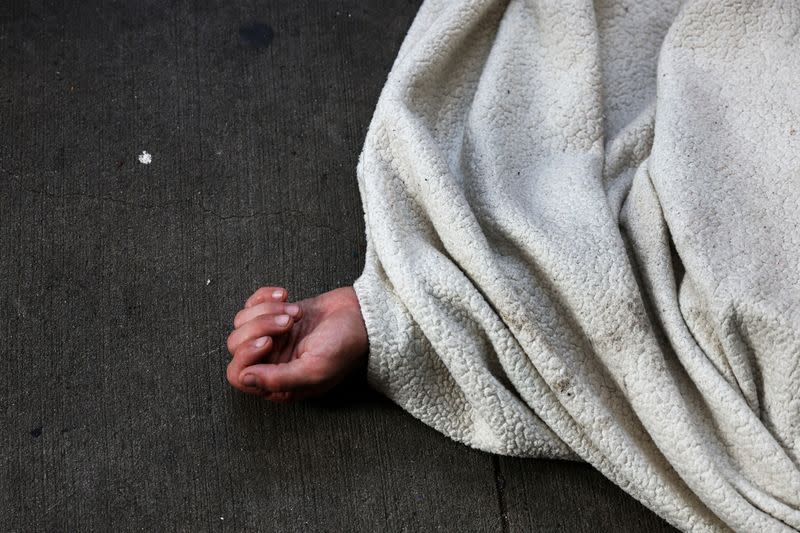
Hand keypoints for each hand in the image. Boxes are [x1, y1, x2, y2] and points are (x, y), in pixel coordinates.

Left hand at [226, 286, 368, 401]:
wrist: (363, 314)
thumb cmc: (345, 346)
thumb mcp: (315, 369)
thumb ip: (278, 380)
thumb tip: (244, 378)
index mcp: (279, 383)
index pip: (238, 374)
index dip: (246, 356)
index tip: (269, 342)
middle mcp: (271, 362)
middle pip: (236, 345)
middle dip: (260, 327)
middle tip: (288, 323)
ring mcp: (272, 337)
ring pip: (242, 322)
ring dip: (267, 311)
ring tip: (294, 313)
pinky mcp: (274, 314)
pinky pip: (251, 303)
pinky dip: (265, 296)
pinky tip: (286, 297)